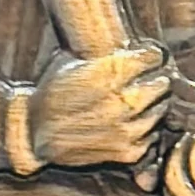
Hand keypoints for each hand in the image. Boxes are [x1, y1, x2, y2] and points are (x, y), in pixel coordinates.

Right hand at [27, 44, 171, 170]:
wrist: (32, 133)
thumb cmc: (51, 93)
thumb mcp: (70, 61)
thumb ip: (101, 54)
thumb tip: (127, 43)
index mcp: (110, 72)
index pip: (152, 58)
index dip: (151, 56)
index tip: (149, 57)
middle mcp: (122, 100)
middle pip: (162, 84)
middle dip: (156, 79)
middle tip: (149, 79)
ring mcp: (126, 128)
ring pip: (160, 111)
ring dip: (154, 105)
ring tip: (140, 101)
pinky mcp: (126, 151)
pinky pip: (151, 136)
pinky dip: (146, 129)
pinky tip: (132, 123)